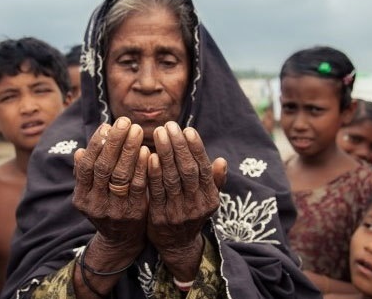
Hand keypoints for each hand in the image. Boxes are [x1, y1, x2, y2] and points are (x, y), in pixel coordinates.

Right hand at [72, 117, 148, 253]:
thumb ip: (86, 174)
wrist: (121, 240)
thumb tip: (80, 151)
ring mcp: (114, 210)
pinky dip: (143, 167)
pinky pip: (139, 186)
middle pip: (104, 167)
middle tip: (125, 121)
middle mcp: (95, 204)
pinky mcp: (134, 213)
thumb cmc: (106, 206)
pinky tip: (147, 151)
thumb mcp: (90, 193)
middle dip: (115, 142)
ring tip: (137, 130)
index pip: (87, 165)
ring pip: (121, 175)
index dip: (97, 144)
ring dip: (130, 150)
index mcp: (81, 196)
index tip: (107, 125)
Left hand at [147, 121, 225, 278]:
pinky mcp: (159, 217)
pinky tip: (149, 156)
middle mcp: (196, 205)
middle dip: (178, 146)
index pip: (203, 168)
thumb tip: (222, 160)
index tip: (188, 130)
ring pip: (172, 178)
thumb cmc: (191, 213)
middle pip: (187, 171)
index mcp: (210, 198)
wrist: (177, 245)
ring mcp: (178, 212)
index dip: (196, 148)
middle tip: (169, 125)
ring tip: (158, 133)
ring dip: (165, 154)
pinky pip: (156, 192)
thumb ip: (213, 181)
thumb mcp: (207, 200)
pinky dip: (153, 173)